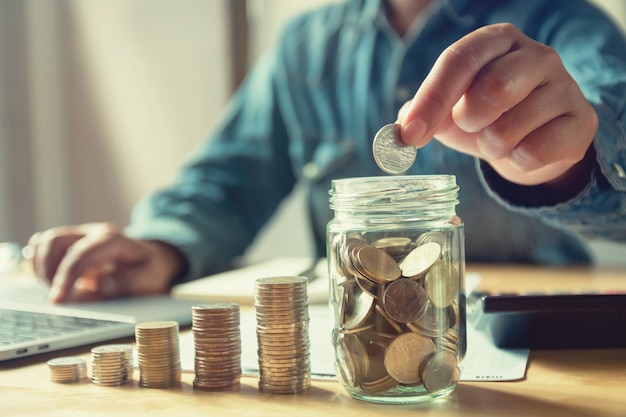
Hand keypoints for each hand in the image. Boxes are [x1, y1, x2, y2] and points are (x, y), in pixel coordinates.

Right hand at [27, 223, 184, 302]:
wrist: (153, 259)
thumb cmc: (150, 271)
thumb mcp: (148, 280)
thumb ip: (124, 284)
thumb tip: (97, 285)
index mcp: (113, 240)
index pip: (80, 254)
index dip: (65, 277)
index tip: (57, 301)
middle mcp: (93, 233)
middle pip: (55, 240)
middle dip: (48, 271)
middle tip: (56, 298)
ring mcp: (80, 235)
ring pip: (45, 241)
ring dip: (41, 267)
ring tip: (54, 290)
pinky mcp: (70, 244)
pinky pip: (43, 245)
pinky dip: (39, 262)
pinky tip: (50, 280)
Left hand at [398, 23, 597, 185]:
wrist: (533, 142)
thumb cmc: (485, 118)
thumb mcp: (448, 110)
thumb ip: (419, 114)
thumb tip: (401, 130)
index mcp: (497, 41)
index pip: (459, 60)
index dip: (432, 99)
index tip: (411, 133)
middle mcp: (536, 55)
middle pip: (493, 88)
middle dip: (470, 121)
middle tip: (471, 125)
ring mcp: (565, 86)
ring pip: (511, 128)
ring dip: (492, 145)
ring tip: (499, 138)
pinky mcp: (581, 122)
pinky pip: (535, 153)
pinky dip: (517, 161)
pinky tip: (524, 150)